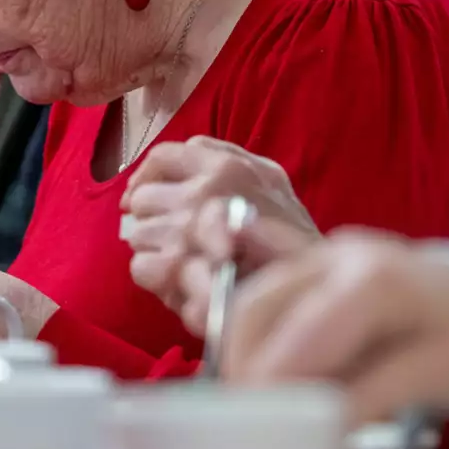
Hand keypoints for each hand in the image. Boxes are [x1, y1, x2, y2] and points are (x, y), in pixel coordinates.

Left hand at [120, 136, 317, 333]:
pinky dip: (154, 276)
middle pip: (143, 197)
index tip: (142, 195)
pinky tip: (176, 281)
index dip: (145, 176)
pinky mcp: (179, 268)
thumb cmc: (292, 238)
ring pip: (138, 233)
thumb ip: (227, 159)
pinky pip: (141, 265)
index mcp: (227, 165)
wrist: (310, 291)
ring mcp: (190, 230)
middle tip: (170, 235)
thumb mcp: (269, 180)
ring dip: (155, 248)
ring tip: (181, 260)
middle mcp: (205, 191)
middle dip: (152, 217)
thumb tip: (180, 157)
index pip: (163, 156)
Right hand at [225, 232, 448, 426]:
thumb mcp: (433, 377)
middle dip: (241, 363)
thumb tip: (316, 429)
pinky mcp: (304, 266)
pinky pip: (261, 298)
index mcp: (373, 281)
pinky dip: (253, 338)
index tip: (258, 418)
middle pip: (258, 306)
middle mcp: (334, 256)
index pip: (303, 331)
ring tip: (253, 398)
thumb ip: (371, 399)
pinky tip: (266, 374)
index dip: (273, 376)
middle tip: (242, 413)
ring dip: (241, 351)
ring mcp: (315, 255)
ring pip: (251, 300)